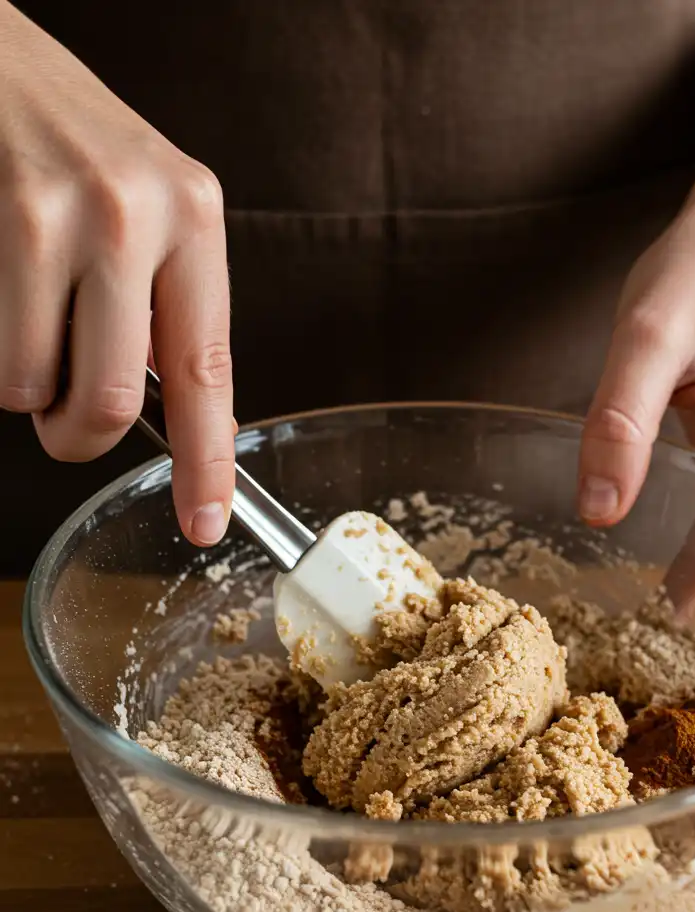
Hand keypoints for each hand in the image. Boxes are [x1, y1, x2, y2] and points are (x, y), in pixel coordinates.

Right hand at [0, 2, 233, 545]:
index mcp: (196, 217)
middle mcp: (144, 213)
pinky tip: (5, 304)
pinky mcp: (11, 219)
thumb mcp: (146, 209)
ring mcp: (70, 214)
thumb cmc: (66, 143)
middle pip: (116, 402)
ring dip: (28, 390)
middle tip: (65, 425)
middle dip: (80, 438)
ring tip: (29, 333)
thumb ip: (161, 305)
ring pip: (42, 387)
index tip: (206, 520)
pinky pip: (2, 361)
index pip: (210, 372)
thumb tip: (164, 412)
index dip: (208, 463)